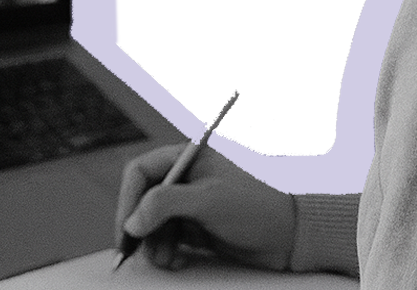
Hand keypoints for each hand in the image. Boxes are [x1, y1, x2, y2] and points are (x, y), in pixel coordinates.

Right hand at [115, 142, 296, 271]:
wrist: (290, 237)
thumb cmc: (256, 208)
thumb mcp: (209, 201)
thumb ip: (166, 204)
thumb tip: (132, 222)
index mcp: (189, 157)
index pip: (142, 171)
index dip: (128, 200)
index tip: (126, 230)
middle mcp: (187, 177)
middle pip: (143, 199)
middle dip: (139, 228)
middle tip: (136, 253)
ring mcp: (191, 203)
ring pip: (153, 223)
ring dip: (153, 244)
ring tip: (166, 259)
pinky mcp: (197, 226)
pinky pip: (167, 238)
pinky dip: (166, 251)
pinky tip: (176, 260)